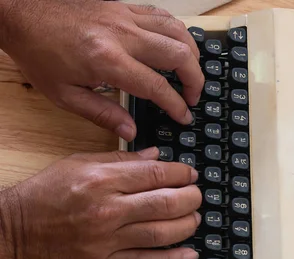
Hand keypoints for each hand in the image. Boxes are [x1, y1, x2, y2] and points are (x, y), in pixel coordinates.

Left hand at [0, 0, 203, 139]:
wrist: (22, 13)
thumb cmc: (39, 53)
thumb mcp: (65, 95)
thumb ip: (103, 115)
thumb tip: (130, 133)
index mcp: (107, 61)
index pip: (156, 86)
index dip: (176, 104)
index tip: (184, 116)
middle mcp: (121, 34)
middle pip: (177, 53)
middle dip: (195, 79)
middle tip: (193, 97)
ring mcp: (124, 15)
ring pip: (176, 29)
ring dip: (191, 53)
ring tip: (190, 73)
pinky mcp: (122, 5)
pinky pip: (161, 15)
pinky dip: (176, 32)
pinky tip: (176, 47)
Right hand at [0, 148, 200, 258]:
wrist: (18, 228)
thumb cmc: (46, 193)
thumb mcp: (79, 163)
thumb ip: (120, 160)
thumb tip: (155, 156)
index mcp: (102, 180)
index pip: (154, 174)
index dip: (181, 173)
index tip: (190, 174)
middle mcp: (108, 209)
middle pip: (165, 203)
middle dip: (190, 198)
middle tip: (198, 196)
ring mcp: (107, 239)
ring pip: (160, 233)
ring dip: (186, 226)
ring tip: (195, 219)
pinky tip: (188, 254)